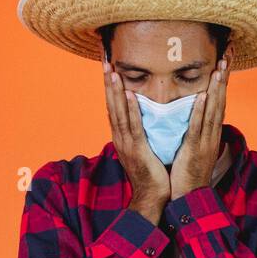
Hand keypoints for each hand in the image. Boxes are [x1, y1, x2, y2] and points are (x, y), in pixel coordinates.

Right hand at [103, 57, 170, 224]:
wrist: (151, 197)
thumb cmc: (151, 173)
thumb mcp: (143, 149)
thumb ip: (141, 133)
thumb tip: (143, 120)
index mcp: (122, 137)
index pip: (114, 107)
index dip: (110, 87)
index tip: (108, 67)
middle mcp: (120, 138)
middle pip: (112, 105)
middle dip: (108, 83)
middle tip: (105, 60)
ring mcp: (127, 144)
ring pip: (119, 112)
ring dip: (115, 91)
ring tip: (112, 71)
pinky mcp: (138, 150)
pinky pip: (134, 127)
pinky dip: (131, 110)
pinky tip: (130, 96)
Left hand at [170, 45, 231, 198]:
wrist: (189, 199)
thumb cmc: (189, 175)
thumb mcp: (194, 149)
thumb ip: (195, 132)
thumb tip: (194, 118)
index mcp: (210, 133)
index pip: (218, 102)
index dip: (222, 83)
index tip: (224, 63)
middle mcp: (211, 135)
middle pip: (220, 101)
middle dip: (224, 79)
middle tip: (228, 55)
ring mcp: (205, 142)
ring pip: (213, 111)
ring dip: (217, 89)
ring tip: (220, 69)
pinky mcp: (194, 150)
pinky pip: (198, 127)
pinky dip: (201, 111)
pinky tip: (203, 96)